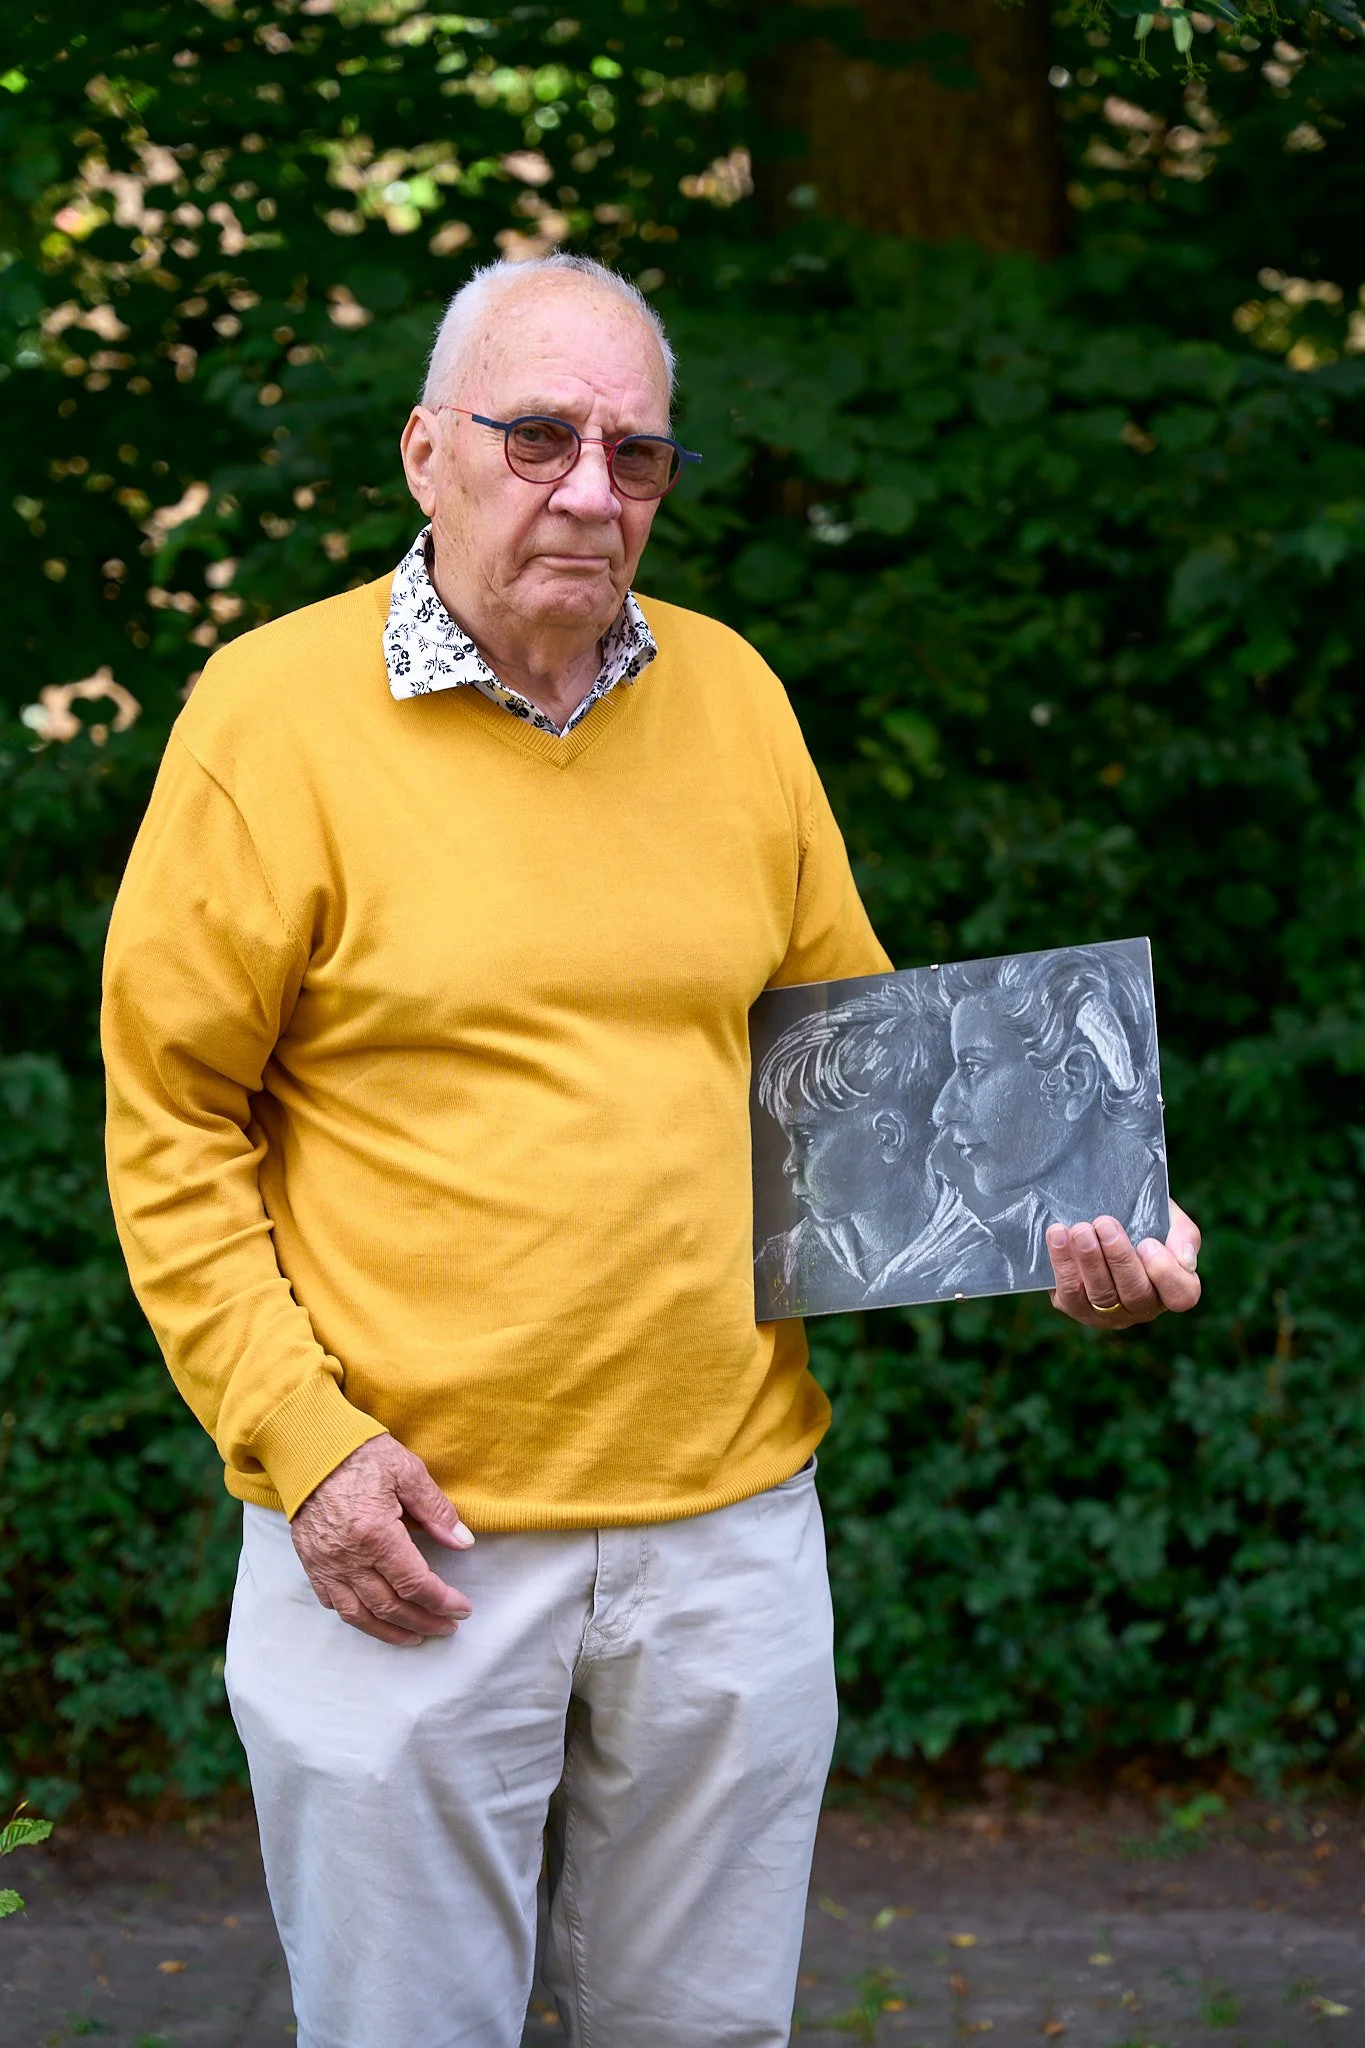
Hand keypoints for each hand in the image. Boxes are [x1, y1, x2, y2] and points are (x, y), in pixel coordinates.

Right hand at [290, 1434, 474, 1646]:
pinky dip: (357, 1616)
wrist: (306, 1446)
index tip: (462, 1610)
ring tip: (415, 1636)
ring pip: (359, 1615)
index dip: (442, 1602)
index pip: (415, 1584)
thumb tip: (463, 1543)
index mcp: (375, 1534)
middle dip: (423, 1622)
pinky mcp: (310, 1563)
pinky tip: (374, 1617)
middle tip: (447, 1627)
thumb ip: (436, 1511)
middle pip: (390, 1607)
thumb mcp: (407, 1471)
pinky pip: (332, 1602)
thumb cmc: (359, 1453)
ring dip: (390, 1632)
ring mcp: (325, 1564)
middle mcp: (348, 1557)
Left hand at [1046, 1197, 1201, 1331]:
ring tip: (1080, 1230)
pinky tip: (1057, 1234)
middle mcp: (1142, 1307)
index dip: (1166, 1274)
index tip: (1148, 1243)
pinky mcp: (1075, 1307)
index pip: (1182, 1296)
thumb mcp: (1168, 1218)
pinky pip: (1069, 1291)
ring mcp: (1108, 1313)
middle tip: (1104, 1224)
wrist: (1098, 1218)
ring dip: (1089, 1261)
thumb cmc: (1141, 1220)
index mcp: (1170, 1288)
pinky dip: (1063, 1263)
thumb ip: (1182, 1234)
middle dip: (1119, 1258)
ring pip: (1101, 1295)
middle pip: (1136, 1293)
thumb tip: (1184, 1260)